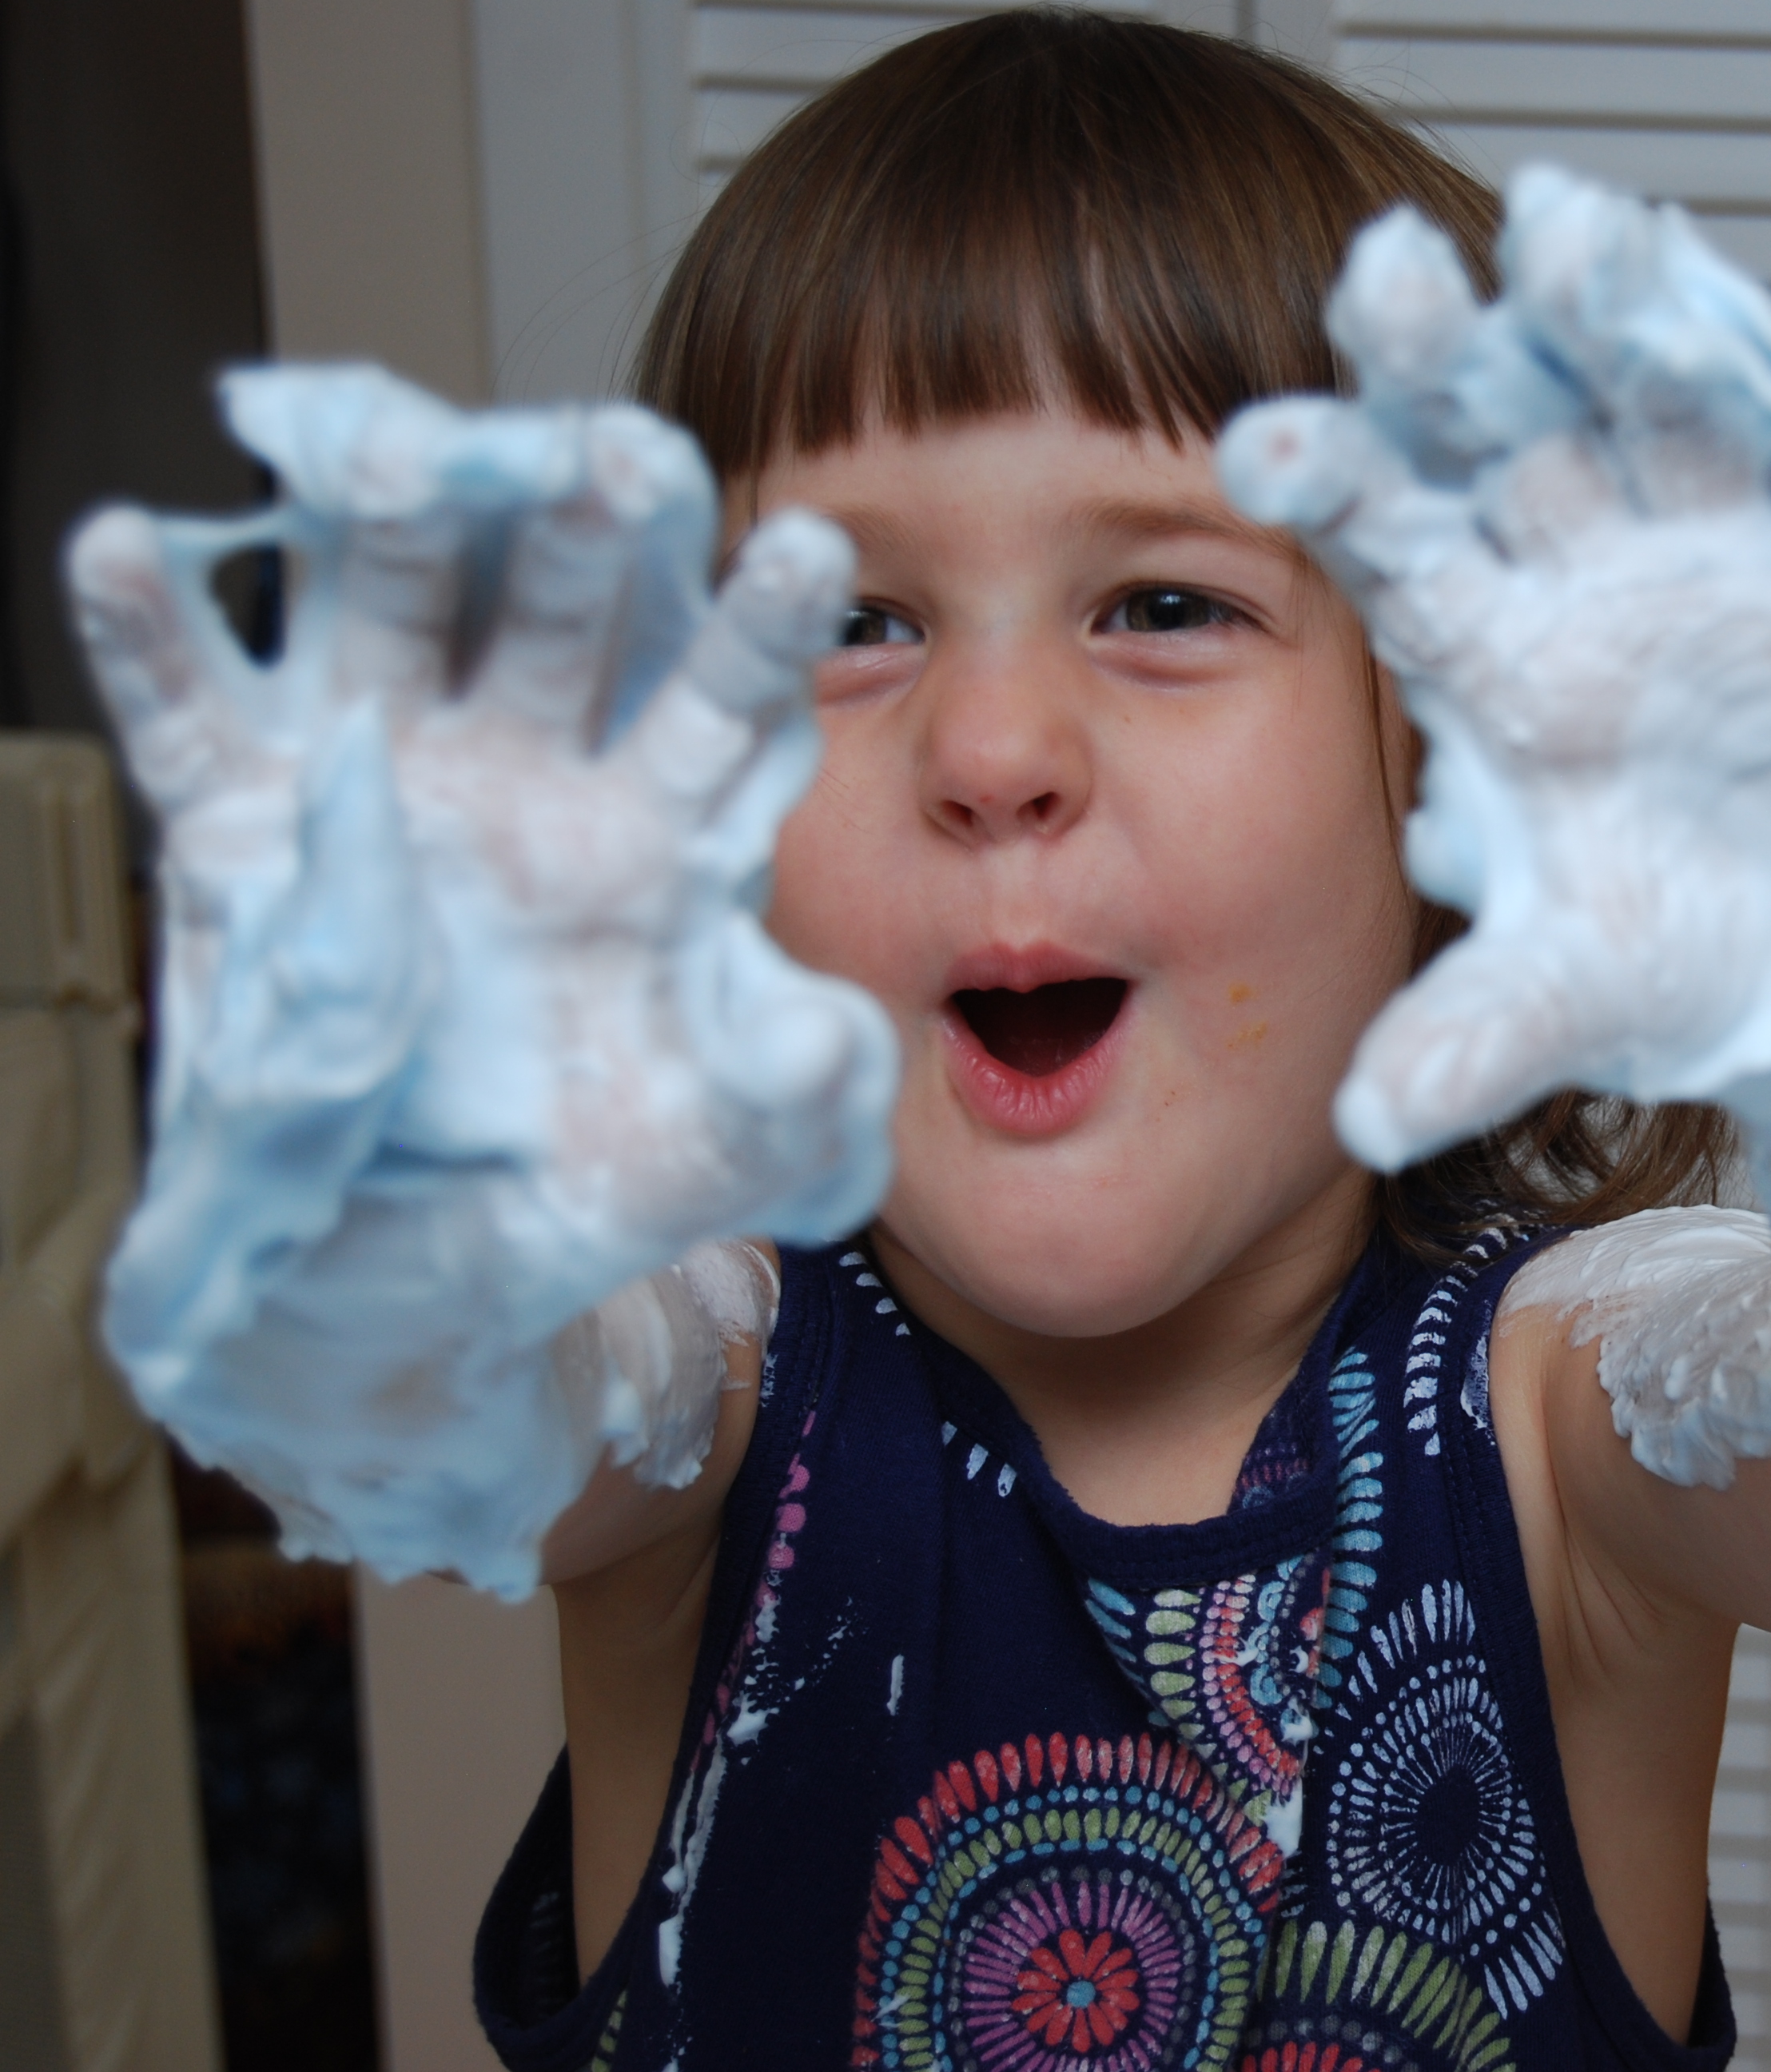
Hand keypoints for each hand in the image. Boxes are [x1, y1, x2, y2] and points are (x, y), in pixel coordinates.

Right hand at [69, 365, 894, 1590]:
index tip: (814, 547)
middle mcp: (518, 776)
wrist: (395, 1281)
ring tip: (395, 449)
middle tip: (620, 446)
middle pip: (558, 622)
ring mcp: (374, 779)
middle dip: (585, 533)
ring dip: (384, 528)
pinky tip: (122, 545)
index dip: (759, 630)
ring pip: (382, 617)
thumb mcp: (691, 1164)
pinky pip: (186, 713)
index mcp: (646, 839)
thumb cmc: (563, 1199)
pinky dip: (147, 630)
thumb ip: (776, 1100)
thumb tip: (835, 1043)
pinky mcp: (230, 824)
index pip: (718, 708)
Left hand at [1219, 165, 1770, 1172]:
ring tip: (1575, 235)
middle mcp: (1598, 579)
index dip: (1335, 490)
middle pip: (1509, 437)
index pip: (1397, 550)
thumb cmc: (1693, 970)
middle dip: (1456, 356)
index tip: (1256, 445)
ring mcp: (1729, 549)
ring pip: (1663, 403)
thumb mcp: (1579, 1002)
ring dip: (1627, 321)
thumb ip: (1474, 1040)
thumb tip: (1363, 1121)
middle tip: (1387, 271)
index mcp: (1504, 664)